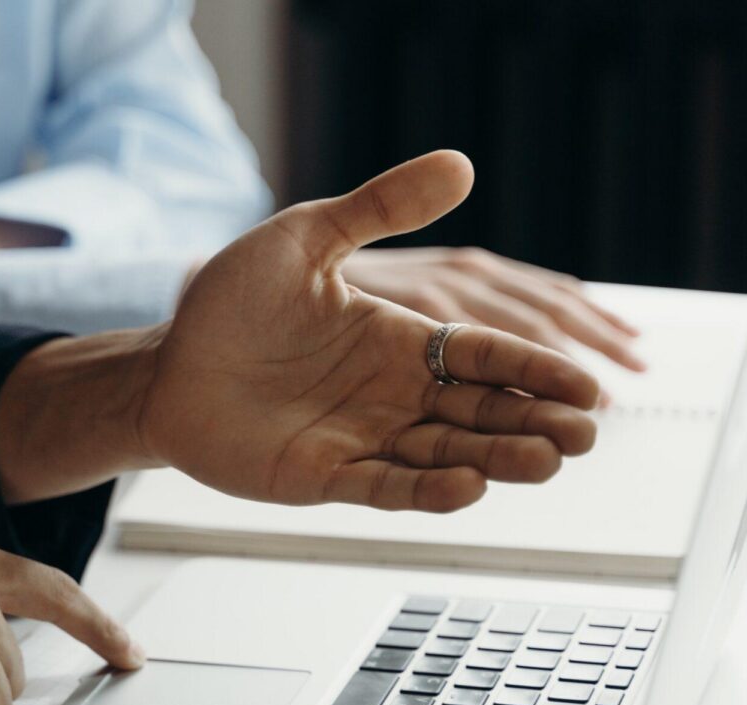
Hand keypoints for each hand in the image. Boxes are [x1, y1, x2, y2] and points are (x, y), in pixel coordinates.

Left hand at [139, 151, 599, 511]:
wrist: (166, 367)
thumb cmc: (229, 305)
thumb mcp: (304, 239)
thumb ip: (377, 207)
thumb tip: (461, 163)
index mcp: (398, 338)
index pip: (482, 354)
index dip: (533, 368)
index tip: (589, 382)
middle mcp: (391, 393)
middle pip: (479, 409)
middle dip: (532, 420)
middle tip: (586, 431)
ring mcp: (361, 438)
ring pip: (444, 453)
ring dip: (496, 458)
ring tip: (546, 460)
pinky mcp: (324, 476)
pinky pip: (385, 486)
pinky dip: (426, 490)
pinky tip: (468, 486)